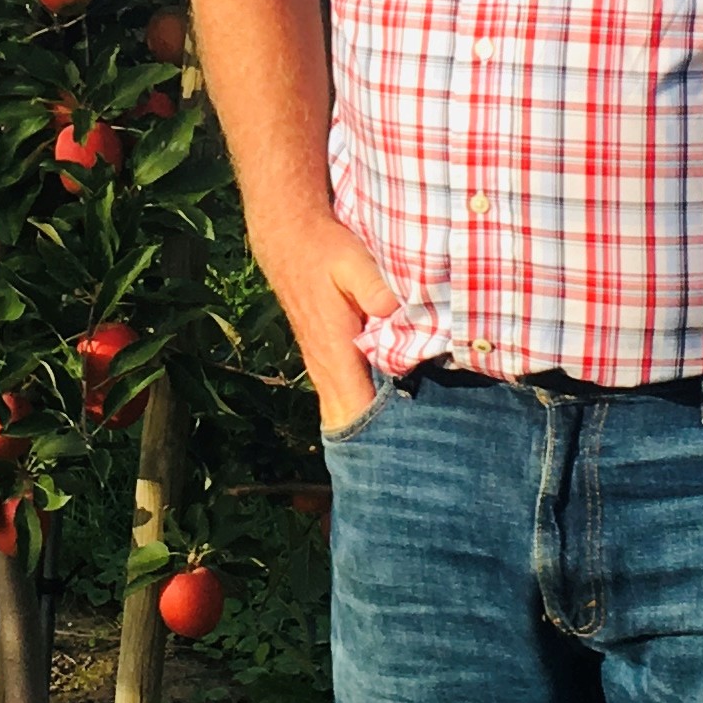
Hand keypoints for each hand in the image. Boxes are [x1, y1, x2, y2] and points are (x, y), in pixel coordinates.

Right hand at [264, 210, 399, 431]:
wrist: (288, 238)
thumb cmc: (323, 250)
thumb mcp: (353, 261)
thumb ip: (376, 289)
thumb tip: (398, 315)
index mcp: (334, 351)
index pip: (355, 409)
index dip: (379, 434)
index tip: (407, 453)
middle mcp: (325, 366)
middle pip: (348, 422)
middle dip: (377, 444)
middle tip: (414, 463)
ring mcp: (321, 365)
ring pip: (343, 412)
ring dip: (369, 430)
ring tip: (406, 451)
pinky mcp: (324, 358)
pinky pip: (343, 396)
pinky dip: (360, 411)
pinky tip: (385, 420)